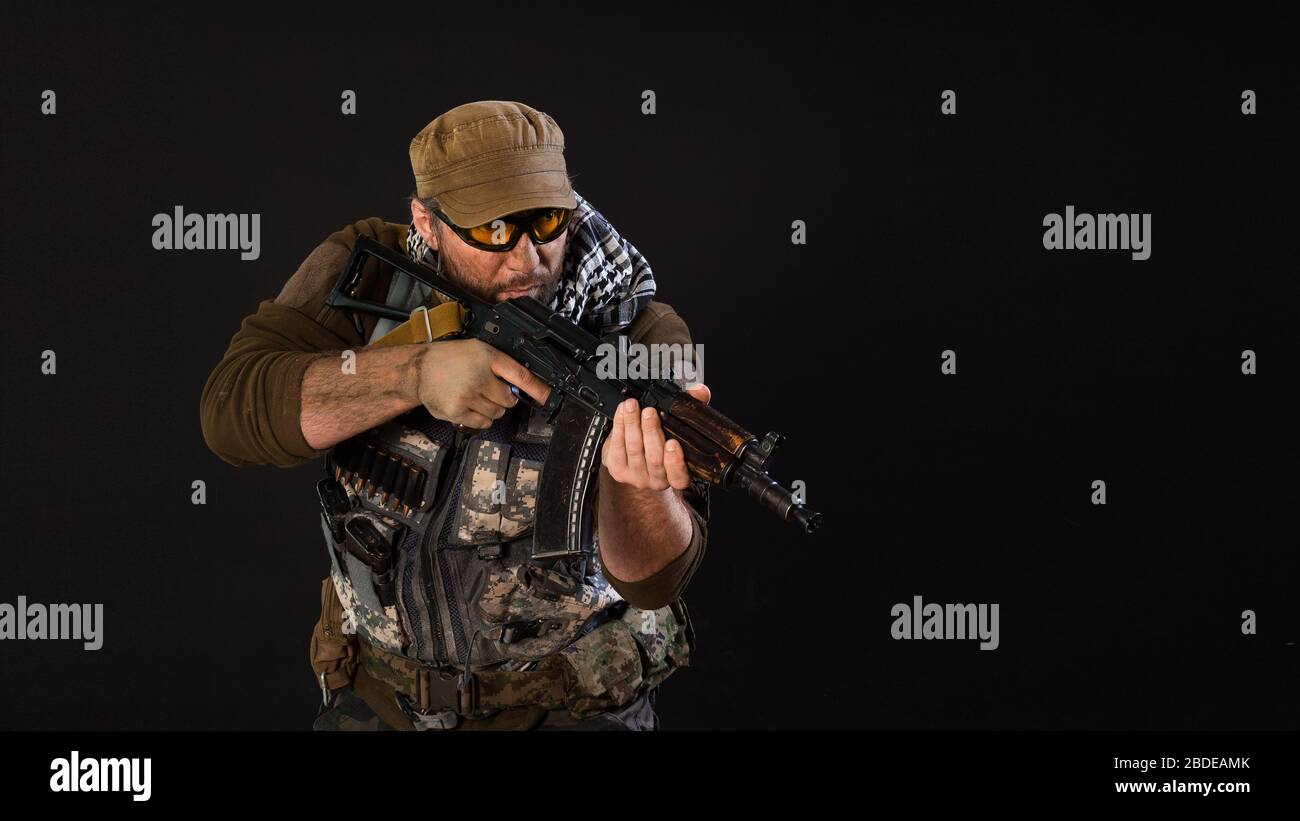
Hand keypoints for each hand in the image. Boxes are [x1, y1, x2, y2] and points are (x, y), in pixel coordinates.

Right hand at [414, 339, 550, 428]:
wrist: (419, 370)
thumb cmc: (450, 359)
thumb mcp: (479, 350)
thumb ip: (501, 365)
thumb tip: (524, 384)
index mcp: (487, 358)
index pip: (520, 375)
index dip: (537, 389)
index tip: (548, 397)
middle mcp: (478, 377)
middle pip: (508, 400)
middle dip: (503, 397)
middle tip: (488, 388)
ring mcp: (467, 396)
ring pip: (497, 413)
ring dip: (492, 408)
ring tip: (475, 395)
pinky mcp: (457, 412)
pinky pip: (483, 423)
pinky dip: (480, 417)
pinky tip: (468, 405)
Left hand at [601, 384, 710, 490]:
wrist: (635, 458)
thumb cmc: (662, 440)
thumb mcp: (679, 426)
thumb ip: (691, 409)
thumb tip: (699, 391)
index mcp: (677, 474)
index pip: (679, 477)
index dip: (675, 462)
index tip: (673, 443)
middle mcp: (658, 479)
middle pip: (654, 458)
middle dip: (651, 431)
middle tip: (649, 411)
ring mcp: (636, 476)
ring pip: (634, 450)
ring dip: (632, 424)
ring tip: (632, 406)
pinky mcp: (618, 470)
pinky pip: (617, 447)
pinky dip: (619, 426)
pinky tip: (622, 413)